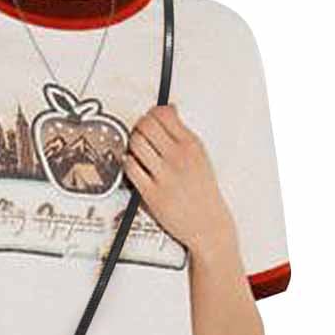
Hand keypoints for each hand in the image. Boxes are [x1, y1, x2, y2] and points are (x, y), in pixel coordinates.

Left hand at [124, 105, 235, 254]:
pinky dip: (127, 163)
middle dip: (139, 126)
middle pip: (146, 125)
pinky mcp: (151, 194)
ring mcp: (165, 176)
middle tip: (139, 134)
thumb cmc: (203, 192)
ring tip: (136, 152)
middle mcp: (178, 157)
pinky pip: (130, 168)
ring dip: (131, 144)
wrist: (208, 224)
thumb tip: (168, 111)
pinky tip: (133, 165)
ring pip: (135, 143)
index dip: (151, 113)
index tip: (150, 119)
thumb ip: (183, 135)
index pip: (163, 114)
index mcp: (192, 145)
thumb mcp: (200, 156)